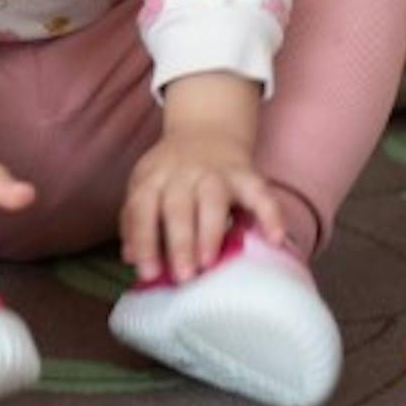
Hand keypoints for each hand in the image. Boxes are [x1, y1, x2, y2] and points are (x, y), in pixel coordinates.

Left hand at [125, 73, 285, 282]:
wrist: (205, 130)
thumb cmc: (172, 174)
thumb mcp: (146, 186)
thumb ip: (136, 220)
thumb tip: (129, 256)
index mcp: (154, 177)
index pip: (142, 207)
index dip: (143, 240)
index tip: (148, 272)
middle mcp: (183, 172)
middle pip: (177, 205)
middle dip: (179, 242)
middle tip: (183, 275)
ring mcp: (216, 171)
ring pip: (213, 197)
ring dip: (210, 230)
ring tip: (210, 262)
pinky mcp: (246, 174)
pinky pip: (260, 192)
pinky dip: (270, 213)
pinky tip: (275, 238)